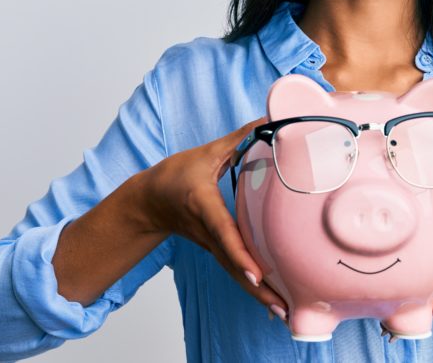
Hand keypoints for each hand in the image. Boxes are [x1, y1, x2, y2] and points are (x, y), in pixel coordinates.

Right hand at [139, 116, 286, 316]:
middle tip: (284, 309)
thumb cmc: (173, 176)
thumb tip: (270, 119)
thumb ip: (239, 137)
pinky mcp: (217, 251)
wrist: (147, 202)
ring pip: (237, 275)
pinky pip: (236, 272)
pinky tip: (274, 303)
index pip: (225, 234)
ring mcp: (213, 247)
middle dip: (259, 289)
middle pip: (235, 266)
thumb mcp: (205, 153)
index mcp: (205, 209)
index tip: (258, 274)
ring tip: (285, 314)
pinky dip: (254, 289)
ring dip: (260, 296)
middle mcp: (209, 234)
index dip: (241, 254)